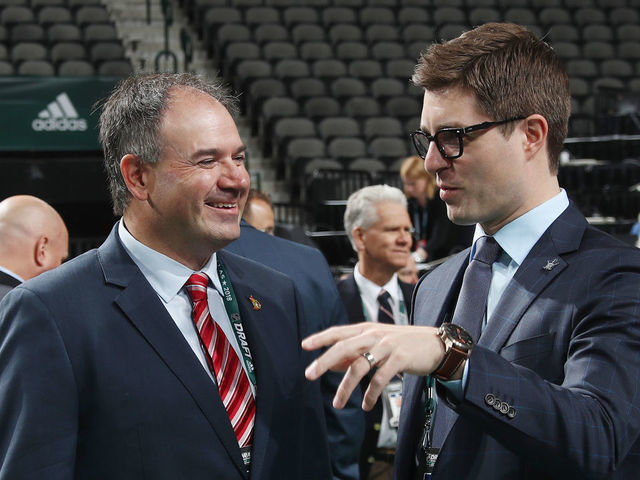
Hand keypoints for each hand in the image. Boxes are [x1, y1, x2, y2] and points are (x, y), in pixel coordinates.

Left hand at [302, 322, 444, 410]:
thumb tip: (331, 364)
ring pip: (359, 366)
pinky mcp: (400, 358)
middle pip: (343, 347)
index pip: (339, 332)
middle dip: (324, 361)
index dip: (321, 338)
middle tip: (309, 375)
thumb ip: (355, 353)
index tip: (304, 345)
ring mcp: (387, 346)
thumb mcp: (378, 345)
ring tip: (337, 403)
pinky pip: (379, 379)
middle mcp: (374, 335)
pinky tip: (365, 404)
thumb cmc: (403, 345)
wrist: (436, 345)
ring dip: (345, 387)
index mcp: (367, 329)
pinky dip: (370, 394)